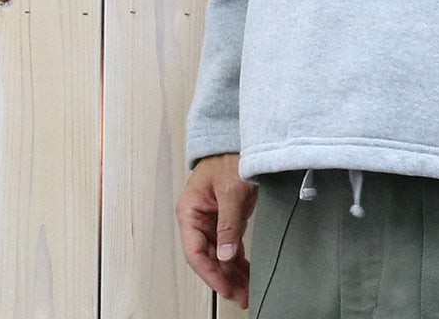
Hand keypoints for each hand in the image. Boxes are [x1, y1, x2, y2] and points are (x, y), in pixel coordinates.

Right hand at [176, 152, 257, 308]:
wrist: (241, 142)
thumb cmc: (229, 157)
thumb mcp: (230, 190)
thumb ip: (228, 223)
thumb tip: (225, 255)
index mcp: (190, 212)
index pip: (196, 252)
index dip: (210, 273)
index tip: (225, 287)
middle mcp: (199, 219)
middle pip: (210, 257)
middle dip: (225, 279)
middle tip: (242, 296)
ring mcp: (213, 220)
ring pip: (221, 255)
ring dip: (233, 274)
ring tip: (247, 292)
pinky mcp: (228, 219)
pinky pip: (231, 246)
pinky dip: (239, 261)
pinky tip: (248, 274)